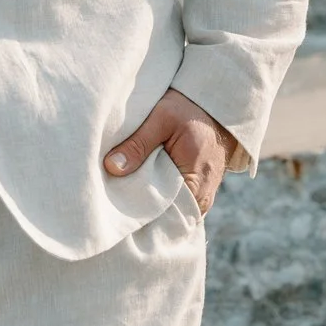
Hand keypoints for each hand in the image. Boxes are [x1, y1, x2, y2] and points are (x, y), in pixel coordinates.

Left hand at [103, 88, 238, 217]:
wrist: (215, 108)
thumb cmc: (190, 111)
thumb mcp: (162, 118)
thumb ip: (138, 144)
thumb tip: (112, 167)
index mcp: (194, 184)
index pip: (159, 213)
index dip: (133, 210)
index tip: (110, 203)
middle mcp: (200, 200)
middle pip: (161, 217)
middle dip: (136, 209)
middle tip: (109, 198)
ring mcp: (198, 201)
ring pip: (165, 212)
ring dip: (145, 204)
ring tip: (120, 194)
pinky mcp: (193, 195)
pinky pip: (171, 206)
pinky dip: (154, 199)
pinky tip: (136, 189)